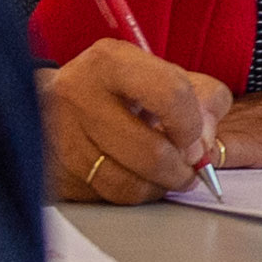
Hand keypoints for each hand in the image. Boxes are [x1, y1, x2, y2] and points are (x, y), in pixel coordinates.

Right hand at [44, 40, 235, 202]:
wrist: (57, 103)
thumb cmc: (122, 89)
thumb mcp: (168, 75)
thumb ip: (205, 99)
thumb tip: (204, 144)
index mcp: (110, 62)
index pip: (171, 94)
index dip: (193, 124)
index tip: (195, 136)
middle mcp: (78, 96)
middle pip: (152, 152)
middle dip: (183, 169)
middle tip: (190, 168)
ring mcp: (61, 137)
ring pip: (130, 184)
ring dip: (160, 187)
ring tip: (167, 175)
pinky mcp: (56, 173)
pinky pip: (108, 198)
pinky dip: (133, 194)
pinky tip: (138, 178)